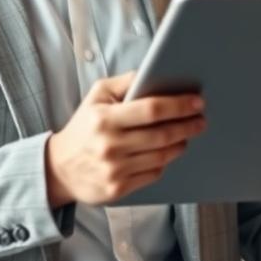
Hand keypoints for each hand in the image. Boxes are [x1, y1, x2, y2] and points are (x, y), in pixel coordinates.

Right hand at [45, 71, 206, 206]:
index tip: (197, 102)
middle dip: (187, 126)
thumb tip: (155, 71)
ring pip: (161, 156)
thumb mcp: (96, 96)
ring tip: (187, 134)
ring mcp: (114, 170)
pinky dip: (165, 162)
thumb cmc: (84, 126)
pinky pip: (153, 174)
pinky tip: (168, 151)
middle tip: (201, 119)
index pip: (151, 110)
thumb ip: (125, 82)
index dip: (178, 105)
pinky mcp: (118, 189)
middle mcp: (109, 145)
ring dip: (180, 143)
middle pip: (161, 134)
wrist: (59, 168)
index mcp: (104, 118)